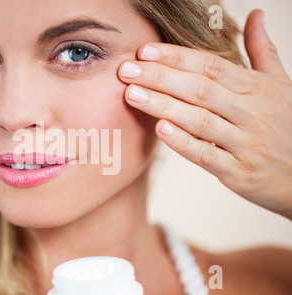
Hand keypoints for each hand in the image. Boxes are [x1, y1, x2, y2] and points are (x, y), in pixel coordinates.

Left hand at [118, 10, 291, 219]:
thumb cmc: (287, 127)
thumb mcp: (281, 85)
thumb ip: (262, 51)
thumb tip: (256, 15)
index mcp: (256, 88)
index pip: (211, 66)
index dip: (177, 57)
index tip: (145, 51)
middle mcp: (251, 112)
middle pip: (200, 89)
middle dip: (161, 77)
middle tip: (126, 70)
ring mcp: (245, 143)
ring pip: (200, 120)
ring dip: (164, 106)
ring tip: (132, 94)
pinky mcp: (238, 171)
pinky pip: (208, 155)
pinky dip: (184, 143)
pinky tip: (161, 130)